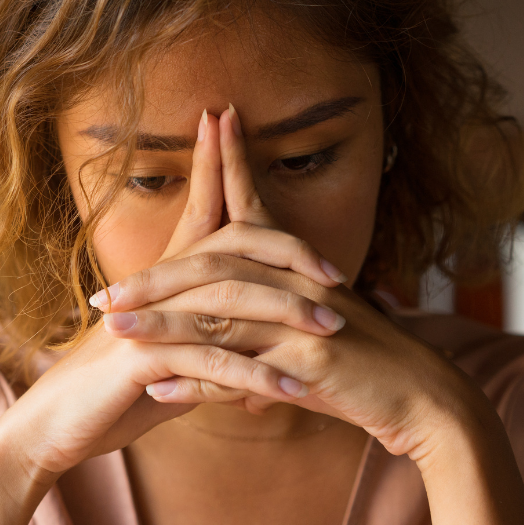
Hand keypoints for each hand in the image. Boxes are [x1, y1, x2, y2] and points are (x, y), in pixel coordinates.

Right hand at [0, 110, 333, 481]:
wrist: (56, 426)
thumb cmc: (114, 391)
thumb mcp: (170, 358)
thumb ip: (209, 340)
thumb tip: (253, 340)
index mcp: (163, 278)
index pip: (201, 209)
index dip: (219, 165)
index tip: (233, 121)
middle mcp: (156, 287)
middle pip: (229, 247)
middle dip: (287, 253)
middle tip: (338, 275)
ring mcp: (148, 319)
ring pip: (228, 302)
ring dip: (286, 315)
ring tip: (333, 329)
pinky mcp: (142, 359)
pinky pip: (211, 362)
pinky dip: (255, 375)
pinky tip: (293, 389)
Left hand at [99, 105, 488, 461]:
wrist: (422, 401)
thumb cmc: (363, 371)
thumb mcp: (308, 340)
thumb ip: (262, 340)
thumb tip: (216, 364)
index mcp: (298, 269)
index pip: (251, 210)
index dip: (225, 167)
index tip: (204, 123)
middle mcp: (298, 284)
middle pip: (214, 266)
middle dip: (154, 279)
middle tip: (101, 294)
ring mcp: (303, 320)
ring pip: (217, 315)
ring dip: (160, 326)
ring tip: (114, 333)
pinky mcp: (310, 360)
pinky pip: (240, 370)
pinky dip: (195, 384)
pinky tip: (157, 391)